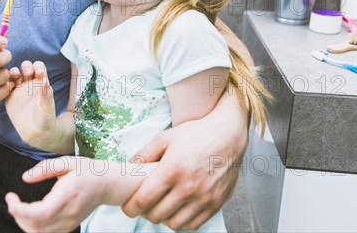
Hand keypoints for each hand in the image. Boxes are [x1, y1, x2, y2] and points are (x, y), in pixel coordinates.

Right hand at [5, 61, 56, 147]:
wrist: (36, 133)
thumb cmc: (46, 119)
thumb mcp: (48, 107)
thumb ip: (46, 94)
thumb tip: (45, 80)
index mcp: (41, 83)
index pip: (39, 67)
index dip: (38, 66)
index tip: (39, 72)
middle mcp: (30, 84)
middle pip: (26, 67)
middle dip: (26, 66)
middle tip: (27, 73)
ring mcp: (19, 90)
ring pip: (14, 74)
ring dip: (14, 72)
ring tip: (15, 75)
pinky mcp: (10, 97)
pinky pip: (5, 86)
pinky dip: (4, 82)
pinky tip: (7, 86)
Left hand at [5, 156, 111, 231]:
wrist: (108, 185)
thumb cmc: (88, 171)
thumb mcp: (68, 162)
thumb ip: (45, 168)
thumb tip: (25, 178)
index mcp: (68, 194)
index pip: (42, 213)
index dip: (22, 211)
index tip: (11, 199)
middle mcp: (69, 213)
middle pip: (37, 226)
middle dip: (18, 215)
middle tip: (12, 199)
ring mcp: (70, 223)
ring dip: (23, 222)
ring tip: (19, 206)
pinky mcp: (69, 227)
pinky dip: (33, 227)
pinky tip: (30, 214)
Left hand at [122, 110, 247, 229]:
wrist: (228, 134)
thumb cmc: (196, 134)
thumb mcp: (165, 137)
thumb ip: (144, 154)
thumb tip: (129, 168)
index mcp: (172, 170)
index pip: (143, 201)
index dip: (130, 208)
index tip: (128, 207)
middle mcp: (188, 187)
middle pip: (156, 215)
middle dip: (145, 212)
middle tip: (144, 204)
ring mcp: (204, 197)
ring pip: (174, 223)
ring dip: (164, 218)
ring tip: (162, 206)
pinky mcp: (216, 203)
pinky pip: (193, 224)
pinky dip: (182, 220)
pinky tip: (179, 208)